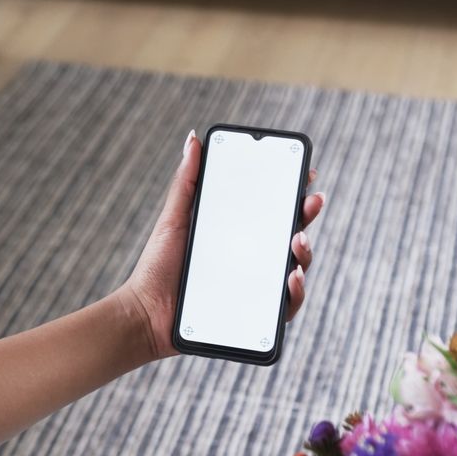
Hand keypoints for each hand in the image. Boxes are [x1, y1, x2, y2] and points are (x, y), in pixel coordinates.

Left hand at [118, 130, 325, 359]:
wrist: (145, 312)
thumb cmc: (159, 266)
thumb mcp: (175, 219)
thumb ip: (186, 182)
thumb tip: (194, 139)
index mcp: (238, 234)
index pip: (273, 210)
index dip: (294, 193)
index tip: (306, 174)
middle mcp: (253, 259)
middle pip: (291, 234)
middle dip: (307, 215)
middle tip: (311, 202)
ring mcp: (256, 287)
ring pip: (295, 268)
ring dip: (306, 252)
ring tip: (297, 241)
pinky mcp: (256, 316)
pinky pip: (285, 307)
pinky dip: (295, 293)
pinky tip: (291, 278)